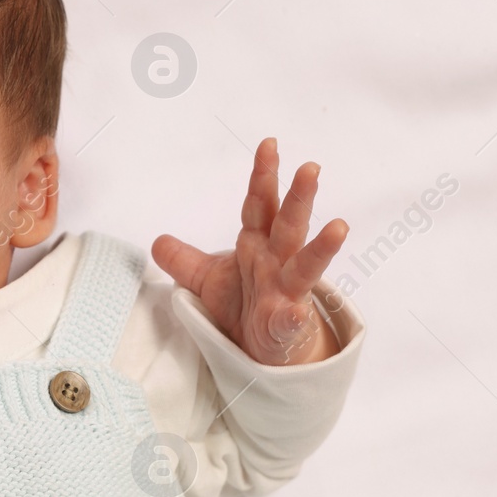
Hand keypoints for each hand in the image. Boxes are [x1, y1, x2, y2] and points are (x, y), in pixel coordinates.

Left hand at [152, 137, 348, 365]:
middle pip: (288, 226)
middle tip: (311, 168)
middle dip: (298, 198)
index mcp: (257, 245)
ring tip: (339, 227)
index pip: (260, 206)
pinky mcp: (285, 327)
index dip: (263, 177)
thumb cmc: (244, 306)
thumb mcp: (207, 281)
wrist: (261, 351)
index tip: (269, 144)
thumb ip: (185, 260)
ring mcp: (285, 293)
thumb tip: (157, 241)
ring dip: (321, 248)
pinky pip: (290, 321)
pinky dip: (294, 318)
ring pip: (305, 267)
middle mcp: (276, 263)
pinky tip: (298, 313)